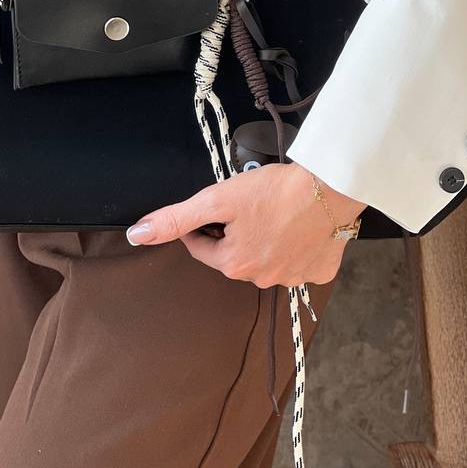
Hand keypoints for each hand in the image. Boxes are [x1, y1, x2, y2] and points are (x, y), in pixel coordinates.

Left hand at [125, 163, 365, 287]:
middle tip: (248, 204)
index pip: (201, 246)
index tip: (213, 206)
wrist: (330, 188)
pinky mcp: (320, 272)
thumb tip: (136, 236)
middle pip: (234, 253)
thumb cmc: (274, 190)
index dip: (201, 224)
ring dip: (264, 240)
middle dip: (233, 232)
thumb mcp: (218, 199)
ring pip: (267, 258)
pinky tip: (300, 227)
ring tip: (275, 212)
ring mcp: (294, 279)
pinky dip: (297, 247)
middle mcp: (262, 279)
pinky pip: (300, 262)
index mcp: (234, 264)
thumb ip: (176, 219)